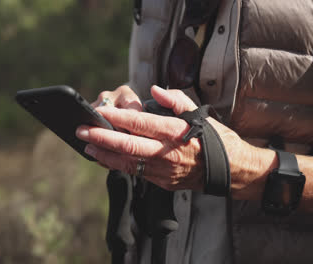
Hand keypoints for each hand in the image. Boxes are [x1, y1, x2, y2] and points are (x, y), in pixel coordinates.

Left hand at [76, 86, 263, 192]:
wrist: (231, 170)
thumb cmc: (215, 139)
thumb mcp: (199, 113)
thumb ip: (175, 99)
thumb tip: (153, 90)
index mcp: (174, 131)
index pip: (139, 123)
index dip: (116, 117)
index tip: (99, 112)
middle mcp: (166, 152)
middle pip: (127, 145)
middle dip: (100, 138)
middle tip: (81, 131)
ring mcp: (163, 170)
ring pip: (127, 162)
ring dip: (104, 154)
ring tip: (87, 147)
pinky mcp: (162, 181)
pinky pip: (135, 172)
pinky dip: (118, 165)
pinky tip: (106, 159)